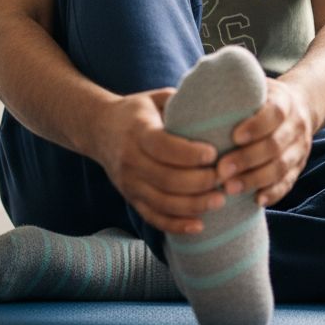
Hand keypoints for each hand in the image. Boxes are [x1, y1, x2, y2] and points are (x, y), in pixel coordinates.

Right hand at [90, 89, 225, 234]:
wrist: (98, 129)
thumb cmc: (137, 112)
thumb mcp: (155, 98)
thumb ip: (183, 101)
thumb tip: (219, 102)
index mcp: (137, 130)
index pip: (163, 146)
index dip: (190, 153)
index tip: (214, 153)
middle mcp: (130, 159)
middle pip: (166, 178)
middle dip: (200, 182)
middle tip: (225, 178)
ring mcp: (128, 182)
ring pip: (162, 202)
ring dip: (194, 205)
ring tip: (220, 200)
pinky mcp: (130, 198)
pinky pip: (153, 217)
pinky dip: (176, 225)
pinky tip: (199, 225)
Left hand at [215, 78, 316, 207]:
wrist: (300, 109)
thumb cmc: (262, 99)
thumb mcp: (254, 88)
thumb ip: (232, 91)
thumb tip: (187, 95)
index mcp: (284, 102)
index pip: (274, 113)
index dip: (256, 126)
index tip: (234, 136)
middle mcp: (295, 126)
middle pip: (275, 145)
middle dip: (248, 159)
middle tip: (221, 170)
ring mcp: (298, 149)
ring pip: (281, 168)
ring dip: (255, 180)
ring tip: (229, 189)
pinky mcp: (297, 169)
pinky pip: (288, 184)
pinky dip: (273, 194)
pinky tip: (255, 201)